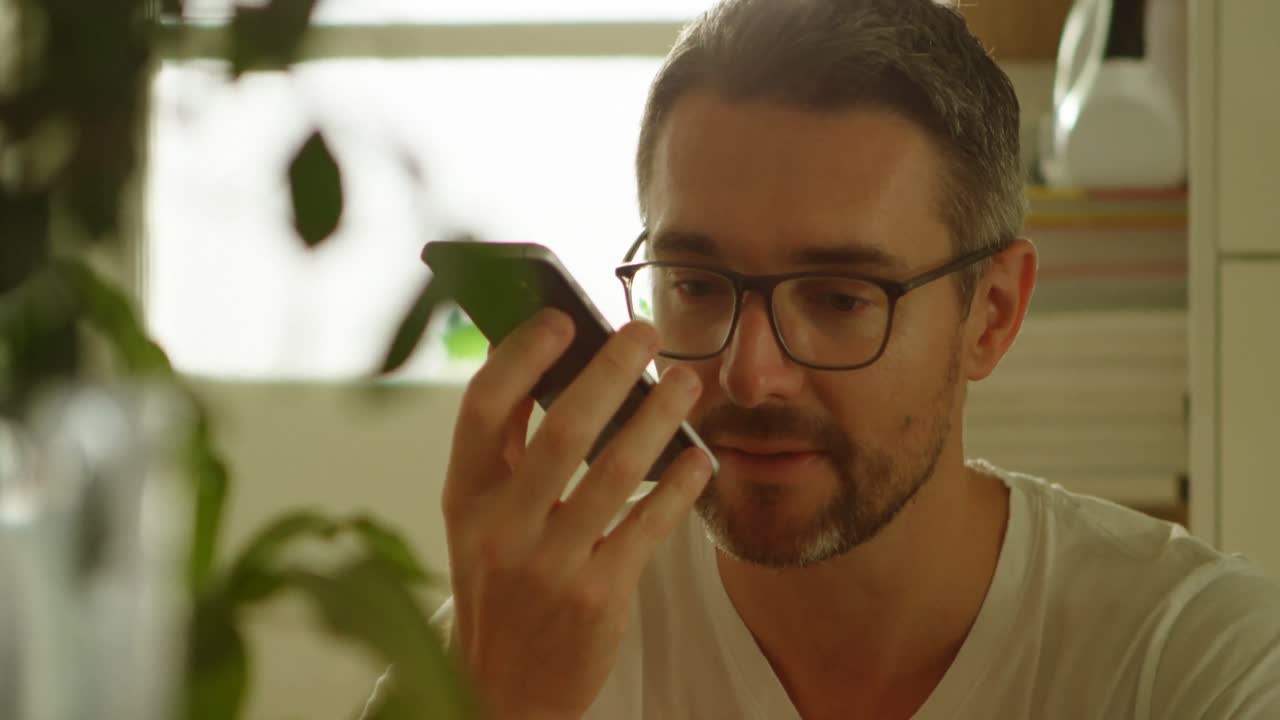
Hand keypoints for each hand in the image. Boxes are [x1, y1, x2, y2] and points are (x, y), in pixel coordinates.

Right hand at [443, 309, 713, 719]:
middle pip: (561, 429)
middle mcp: (500, 528)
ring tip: (685, 382)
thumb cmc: (500, 587)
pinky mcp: (598, 596)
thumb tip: (553, 367)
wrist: (501, 691)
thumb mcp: (480, 521)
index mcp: (464, 498)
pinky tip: (699, 456)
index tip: (561, 319)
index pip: (482, 407)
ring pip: (614, 472)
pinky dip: (678, 484)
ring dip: (658, 417)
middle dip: (610, 371)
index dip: (521, 355)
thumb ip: (507, 454)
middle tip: (645, 331)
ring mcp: (550, 565)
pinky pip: (648, 525)